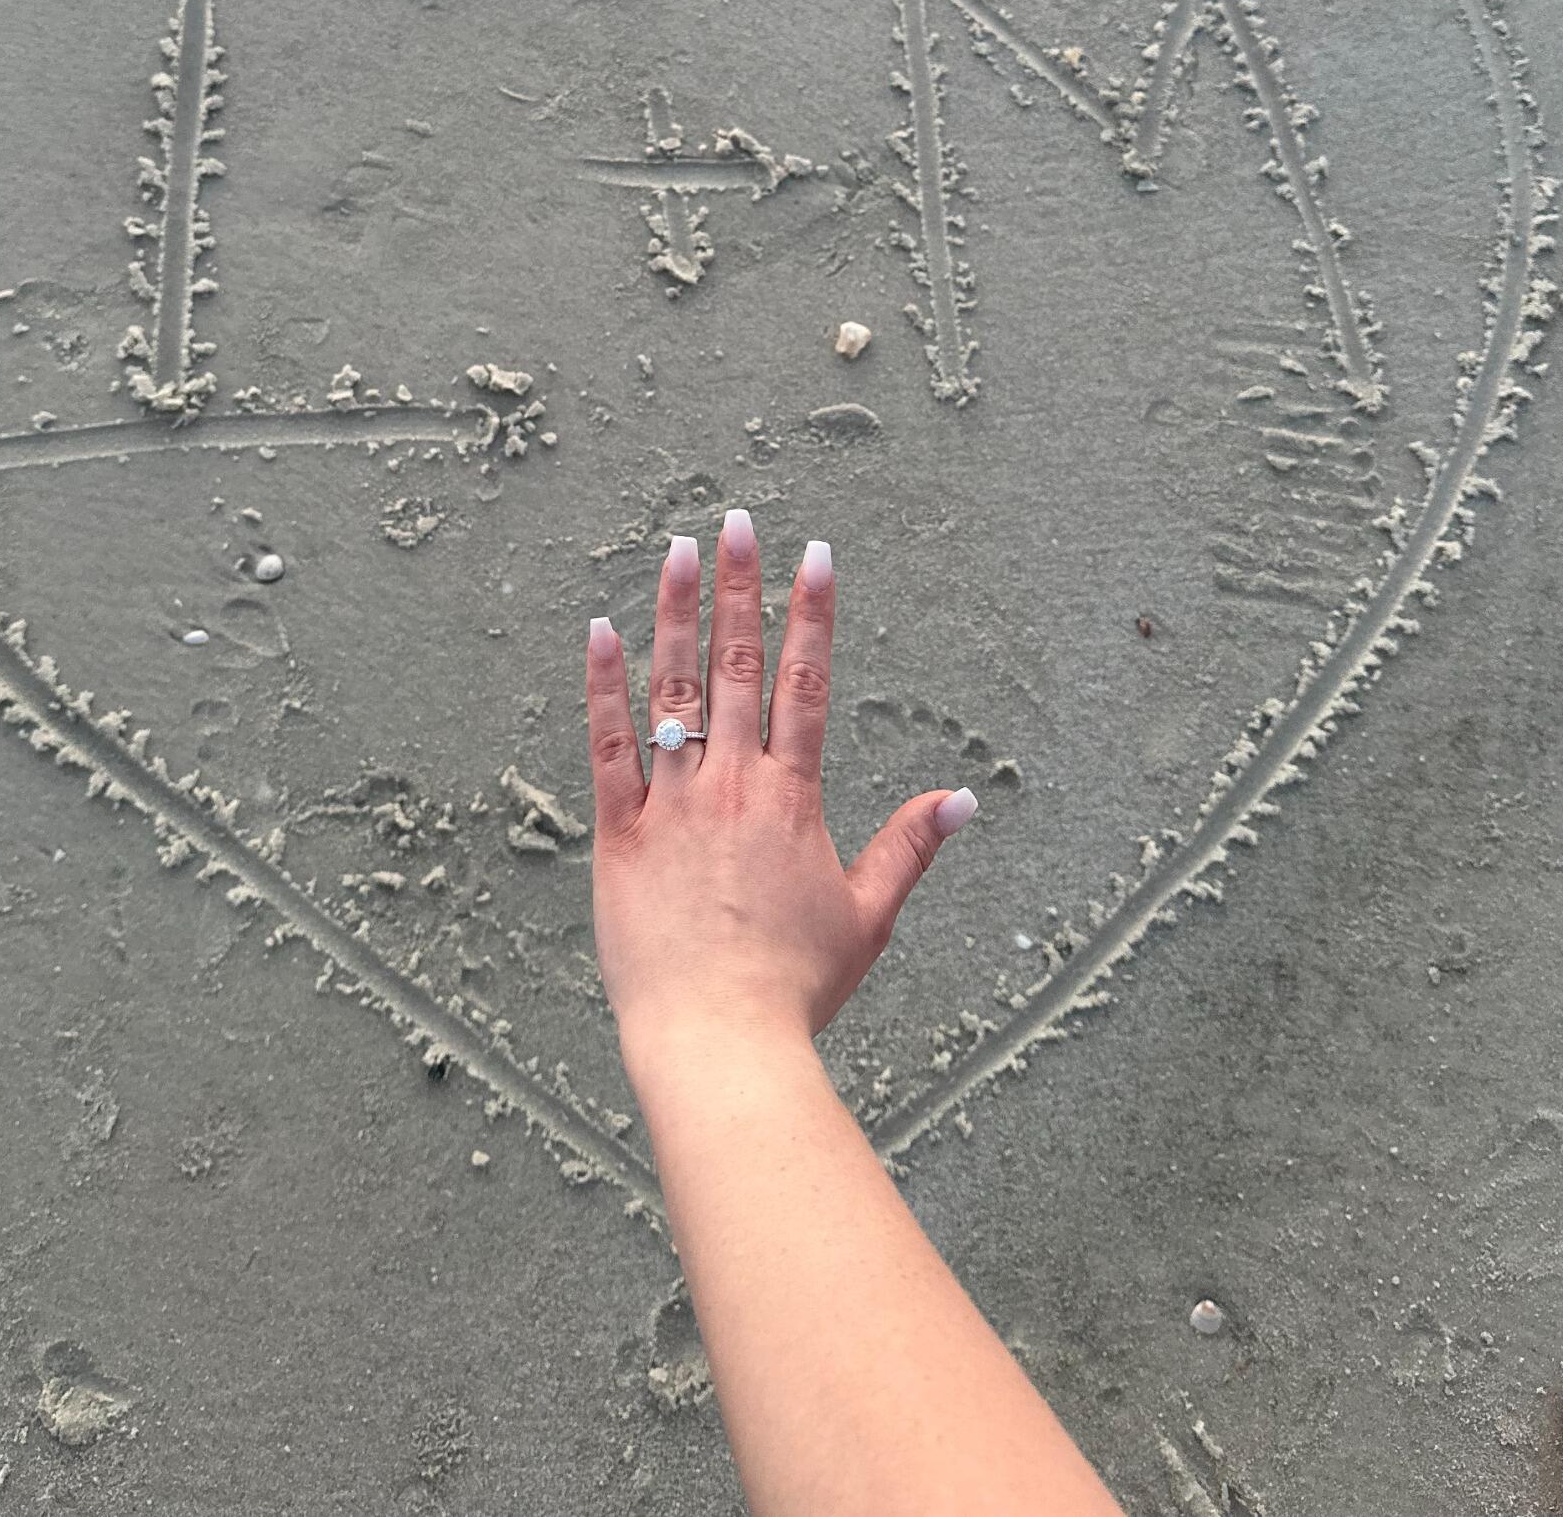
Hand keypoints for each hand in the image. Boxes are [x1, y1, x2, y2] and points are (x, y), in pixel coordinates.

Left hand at [584, 509, 976, 1058]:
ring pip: (674, 689)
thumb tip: (962, 798)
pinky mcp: (620, 835)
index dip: (812, 615)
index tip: (815, 556)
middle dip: (740, 587)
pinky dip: (603, 685)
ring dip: (675, 614)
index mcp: (793, 799)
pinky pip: (608, 747)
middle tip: (737, 521)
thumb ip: (909, 848)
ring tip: (677, 550)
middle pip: (740, 666)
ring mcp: (674, 806)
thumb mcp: (868, 917)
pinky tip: (600, 630)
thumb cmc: (795, 989)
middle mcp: (734, 786)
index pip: (807, 684)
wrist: (720, 1042)